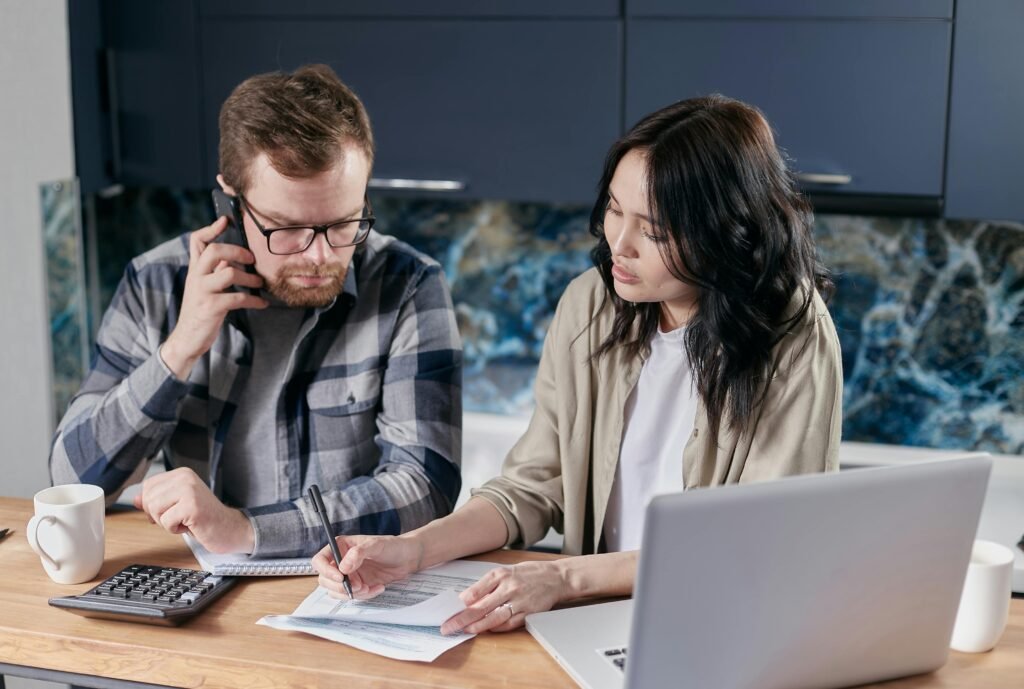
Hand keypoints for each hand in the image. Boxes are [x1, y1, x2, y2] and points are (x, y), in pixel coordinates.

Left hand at [132, 467, 254, 553]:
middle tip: (181, 517)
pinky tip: (191, 525)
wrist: (229, 529)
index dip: (153, 505)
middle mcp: (185, 477)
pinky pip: (166, 521)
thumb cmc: (204, 518)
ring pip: (155, 509)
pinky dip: (176, 529)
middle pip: (148, 498)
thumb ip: (157, 500)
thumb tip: (136, 499)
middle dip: (160, 515)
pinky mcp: (192, 506)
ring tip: (186, 520)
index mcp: (181, 473)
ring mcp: (189, 490)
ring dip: (167, 522)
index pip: (148, 487)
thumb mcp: (177, 505)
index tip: (172, 511)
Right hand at [161, 216, 266, 379]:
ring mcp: (202, 292)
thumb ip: (216, 271)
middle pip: (214, 251)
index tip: (226, 220)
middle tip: (252, 260)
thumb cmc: (202, 310)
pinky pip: (237, 298)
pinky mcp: (211, 308)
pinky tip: (262, 304)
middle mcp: (196, 277)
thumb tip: (236, 257)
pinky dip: (254, 300)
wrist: (187, 338)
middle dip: (237, 251)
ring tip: (260, 284)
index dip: (211, 229)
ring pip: (229, 273)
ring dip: (250, 278)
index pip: (197, 241)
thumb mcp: (205, 287)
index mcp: (195, 269)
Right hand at [312, 535, 423, 599]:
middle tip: (359, 585)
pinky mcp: (357, 586)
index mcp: (340, 547)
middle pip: (325, 580)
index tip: (340, 577)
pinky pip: (352, 596)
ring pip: (337, 591)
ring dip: (352, 593)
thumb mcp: (376, 545)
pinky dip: (364, 596)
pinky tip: (378, 588)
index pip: (319, 560)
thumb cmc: (392, 546)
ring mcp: (348, 575)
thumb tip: (342, 567)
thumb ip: (358, 553)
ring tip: (369, 587)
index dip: (325, 570)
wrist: (408, 558)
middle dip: (341, 586)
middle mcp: (341, 562)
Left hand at [440, 561, 566, 634]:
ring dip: (477, 626)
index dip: (459, 604)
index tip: (448, 612)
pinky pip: (509, 623)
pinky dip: (497, 628)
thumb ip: (487, 585)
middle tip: (448, 627)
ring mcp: (520, 600)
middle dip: (462, 619)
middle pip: (481, 606)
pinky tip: (487, 630)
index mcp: (501, 575)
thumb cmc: (530, 574)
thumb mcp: (506, 572)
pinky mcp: (529, 612)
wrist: (557, 577)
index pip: (475, 591)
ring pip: (494, 617)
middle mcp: (509, 587)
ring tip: (464, 631)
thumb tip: (467, 599)